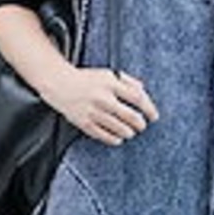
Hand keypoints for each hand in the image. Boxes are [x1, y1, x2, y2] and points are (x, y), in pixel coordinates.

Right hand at [42, 66, 159, 145]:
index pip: (137, 98)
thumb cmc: (87, 79)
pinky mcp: (85, 123)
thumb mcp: (108, 74)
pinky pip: (105, 136)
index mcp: (110, 83)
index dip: (149, 108)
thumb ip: (127, 82)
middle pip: (131, 116)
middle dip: (140, 124)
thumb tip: (143, 93)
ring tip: (130, 132)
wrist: (59, 84)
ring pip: (120, 129)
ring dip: (129, 133)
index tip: (154, 116)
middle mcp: (102, 98)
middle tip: (142, 126)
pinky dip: (115, 139)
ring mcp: (93, 112)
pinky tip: (119, 138)